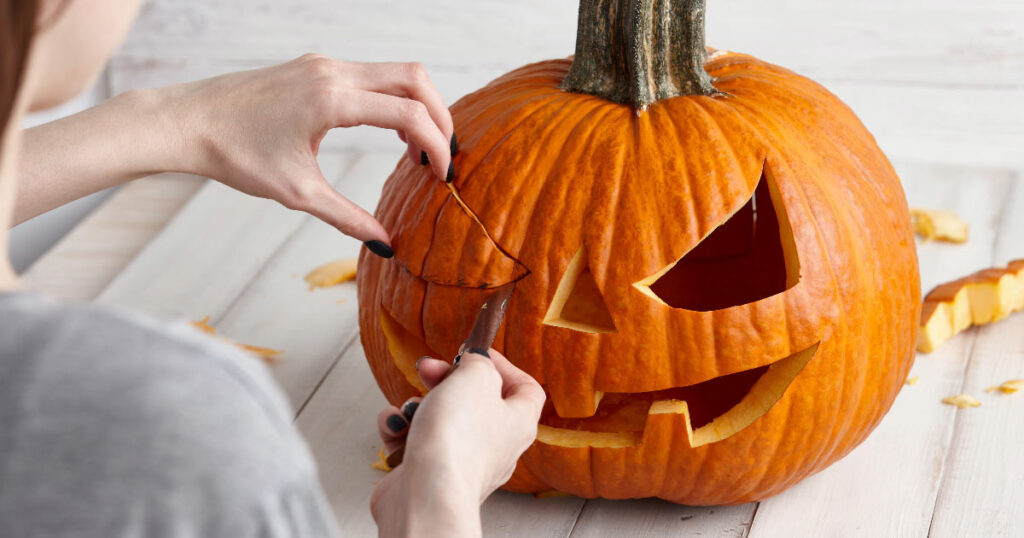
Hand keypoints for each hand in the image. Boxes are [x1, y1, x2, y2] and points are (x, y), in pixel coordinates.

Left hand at [163, 54, 454, 245]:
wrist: (186, 122)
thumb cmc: (234, 154)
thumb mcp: (297, 193)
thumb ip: (347, 217)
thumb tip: (385, 244)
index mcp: (332, 100)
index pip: (408, 114)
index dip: (436, 144)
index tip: (443, 174)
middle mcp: (332, 72)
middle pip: (414, 78)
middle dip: (440, 114)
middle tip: (443, 154)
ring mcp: (323, 64)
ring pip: (394, 72)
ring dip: (416, 106)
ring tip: (415, 150)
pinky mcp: (314, 66)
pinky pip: (370, 74)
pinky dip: (391, 99)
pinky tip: (385, 132)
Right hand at [370, 349, 543, 536]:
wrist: (426, 495)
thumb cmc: (458, 438)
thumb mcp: (476, 377)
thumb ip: (479, 362)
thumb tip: (475, 360)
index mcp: (518, 423)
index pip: (526, 389)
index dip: (503, 366)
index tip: (476, 354)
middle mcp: (495, 446)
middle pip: (475, 400)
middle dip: (446, 379)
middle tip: (427, 368)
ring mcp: (462, 463)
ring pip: (439, 420)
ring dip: (418, 405)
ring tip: (411, 408)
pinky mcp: (429, 475)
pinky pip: (415, 442)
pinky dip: (401, 430)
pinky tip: (394, 427)